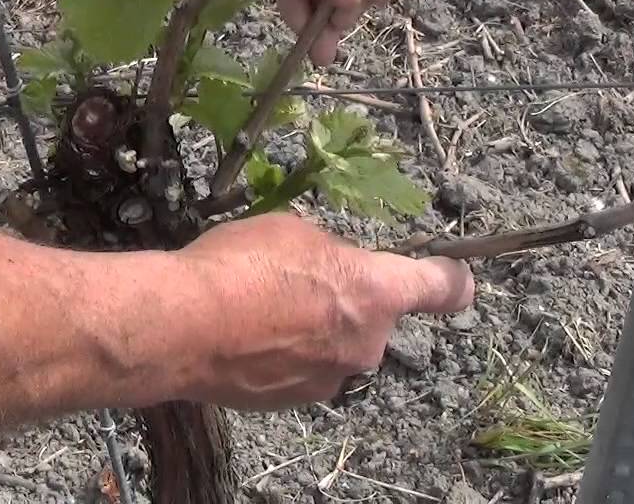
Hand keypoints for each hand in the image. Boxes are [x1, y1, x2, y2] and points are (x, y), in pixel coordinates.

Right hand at [177, 213, 471, 409]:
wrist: (182, 328)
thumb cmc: (240, 267)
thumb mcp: (293, 230)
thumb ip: (329, 252)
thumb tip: (330, 266)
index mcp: (377, 292)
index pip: (442, 287)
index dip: (452, 278)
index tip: (452, 275)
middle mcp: (366, 344)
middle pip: (374, 319)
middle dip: (345, 302)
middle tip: (297, 281)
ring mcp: (330, 379)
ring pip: (335, 347)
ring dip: (311, 331)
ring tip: (257, 309)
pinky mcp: (293, 402)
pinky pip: (301, 370)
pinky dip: (282, 355)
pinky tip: (244, 335)